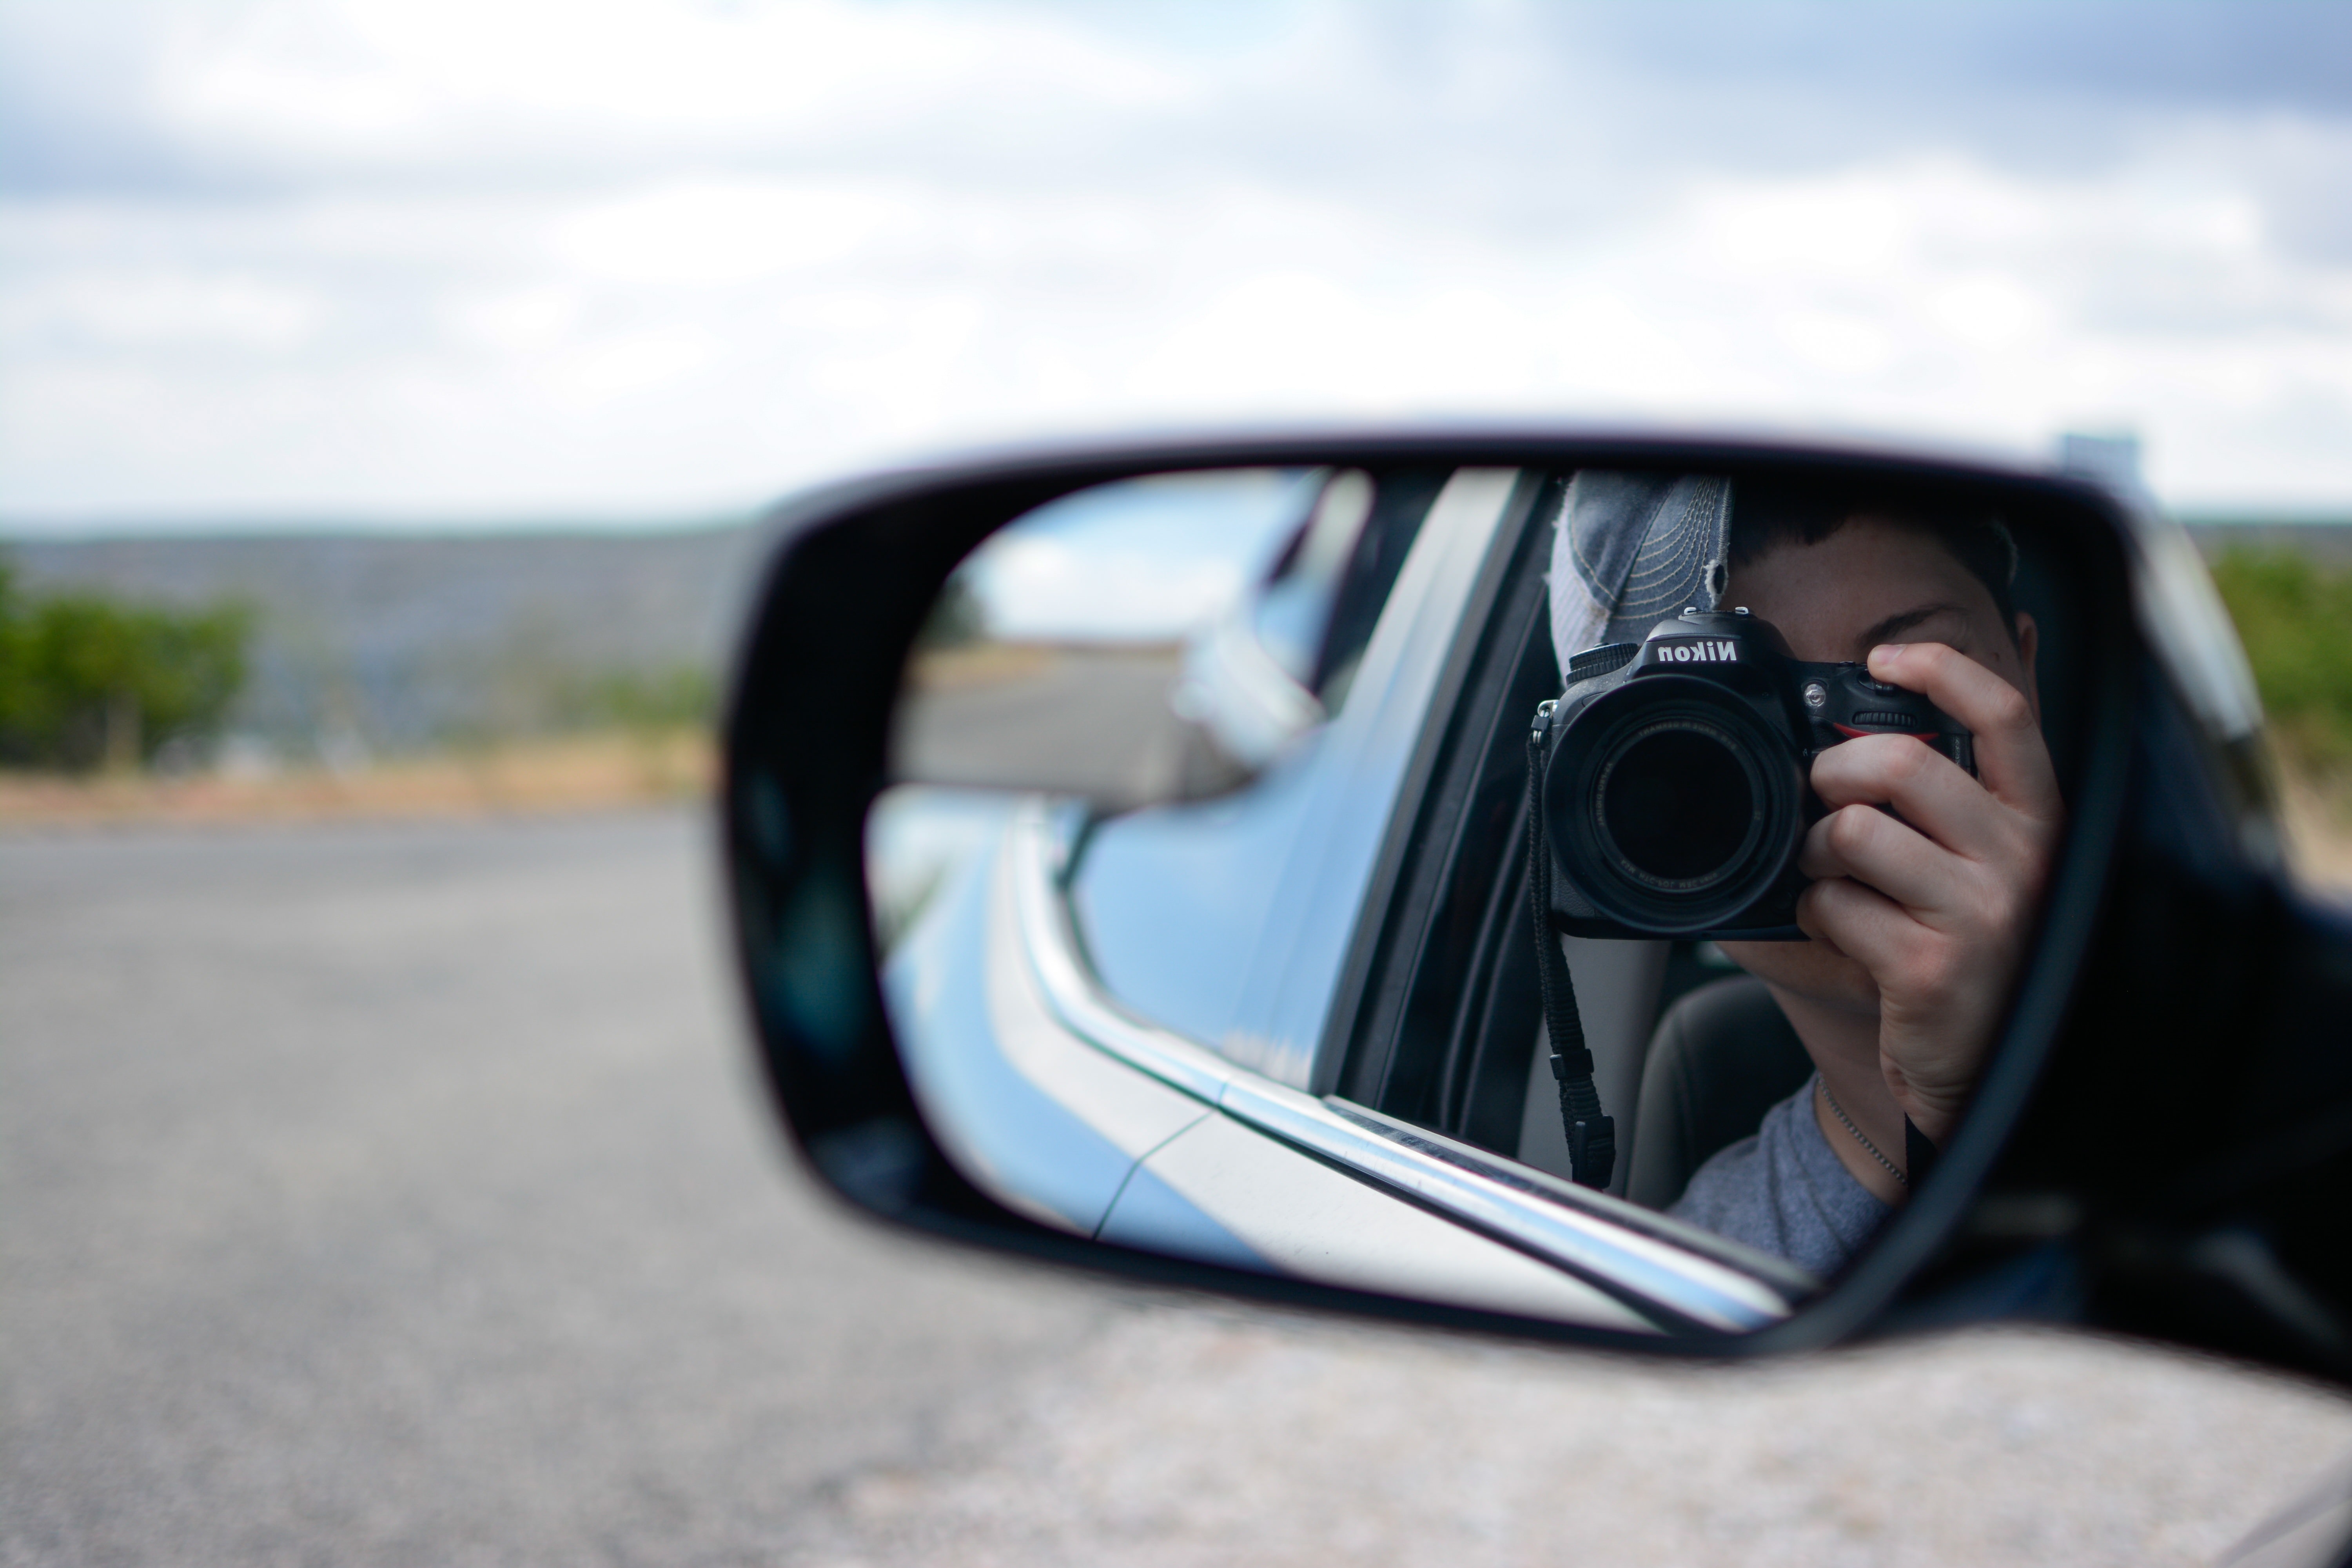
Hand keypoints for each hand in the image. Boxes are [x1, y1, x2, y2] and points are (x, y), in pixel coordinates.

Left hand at [1794, 640, 2065, 1144]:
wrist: (1990, 1068)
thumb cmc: (1980, 951)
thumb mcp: (1995, 859)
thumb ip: (1969, 784)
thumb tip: (1947, 679)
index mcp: (2041, 821)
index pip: (2005, 714)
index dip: (1941, 668)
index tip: (1885, 659)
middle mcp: (2024, 860)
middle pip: (1902, 762)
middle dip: (1834, 772)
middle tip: (1823, 799)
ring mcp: (1982, 915)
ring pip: (1852, 832)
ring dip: (1815, 849)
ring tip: (1830, 874)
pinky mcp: (1931, 967)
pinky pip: (1833, 904)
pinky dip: (1814, 911)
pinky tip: (1840, 930)